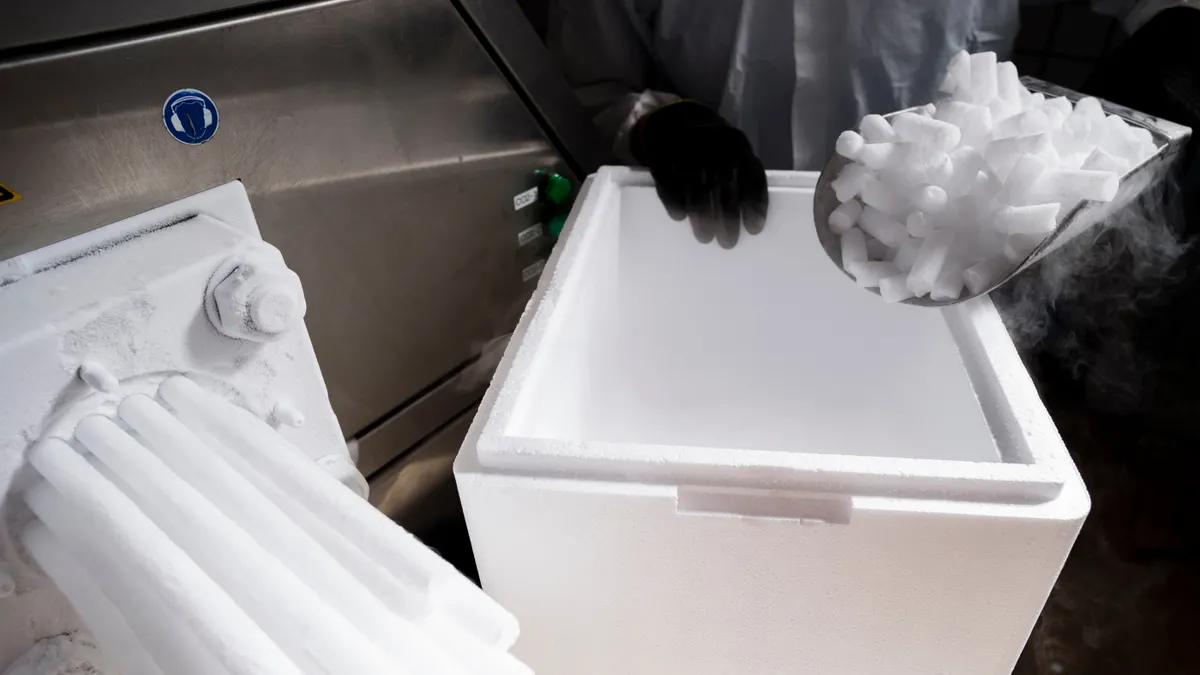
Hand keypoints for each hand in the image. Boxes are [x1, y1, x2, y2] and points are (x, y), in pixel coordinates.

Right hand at [632, 101, 768, 247]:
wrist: (675, 120)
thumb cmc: (713, 148)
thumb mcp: (735, 151)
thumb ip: (744, 175)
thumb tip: (753, 218)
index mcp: (737, 143)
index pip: (750, 175)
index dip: (754, 204)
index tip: (754, 230)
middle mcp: (713, 144)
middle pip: (723, 185)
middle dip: (727, 217)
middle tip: (728, 243)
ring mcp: (685, 148)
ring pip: (696, 186)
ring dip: (701, 216)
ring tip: (705, 238)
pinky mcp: (661, 156)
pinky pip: (668, 182)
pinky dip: (674, 202)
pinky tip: (679, 218)